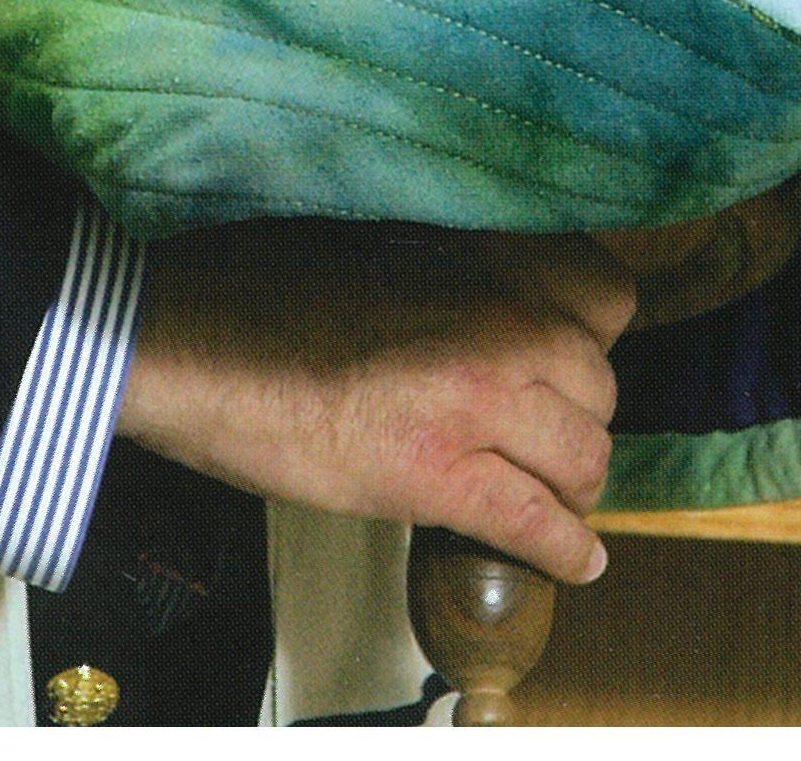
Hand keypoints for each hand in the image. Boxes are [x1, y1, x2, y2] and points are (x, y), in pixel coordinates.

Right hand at [115, 219, 635, 584]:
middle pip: (600, 386)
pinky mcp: (437, 472)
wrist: (193, 336)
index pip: (607, 296)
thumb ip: (458, 268)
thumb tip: (499, 303)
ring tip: (546, 494)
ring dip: (570, 481)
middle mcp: (497, 321)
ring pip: (583, 456)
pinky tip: (578, 560)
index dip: (592, 338)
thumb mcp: (384, 240)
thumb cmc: (263, 283)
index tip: (566, 358)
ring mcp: (475, 397)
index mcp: (481, 255)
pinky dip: (566, 549)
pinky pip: (537, 522)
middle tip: (539, 437)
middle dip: (576, 418)